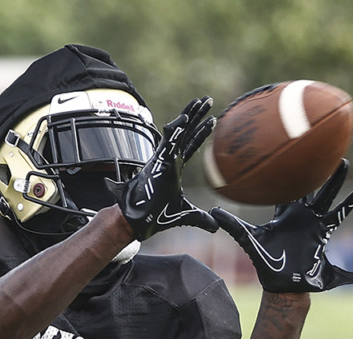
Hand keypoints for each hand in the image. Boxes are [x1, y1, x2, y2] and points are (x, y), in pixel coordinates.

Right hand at [110, 97, 217, 239]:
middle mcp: (169, 159)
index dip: (201, 133)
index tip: (213, 120)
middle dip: (197, 115)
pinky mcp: (159, 161)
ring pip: (178, 131)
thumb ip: (200, 219)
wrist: (138, 219)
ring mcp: (163, 158)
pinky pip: (168, 141)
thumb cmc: (156, 216)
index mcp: (174, 168)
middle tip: (208, 100)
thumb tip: (215, 225)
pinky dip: (177, 129)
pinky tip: (186, 118)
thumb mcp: (185, 215)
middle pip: (186, 132)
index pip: (190, 146)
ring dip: (190, 115)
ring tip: (201, 101)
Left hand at [211, 160, 352, 291]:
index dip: (288, 172)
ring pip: (326, 196)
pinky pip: (337, 215)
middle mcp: (300, 215)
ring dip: (335, 180)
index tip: (291, 152)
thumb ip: (232, 225)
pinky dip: (347, 205)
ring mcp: (313, 222)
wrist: (282, 283)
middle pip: (310, 186)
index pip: (286, 188)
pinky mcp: (323, 232)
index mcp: (283, 213)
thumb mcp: (247, 239)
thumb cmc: (265, 262)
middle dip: (315, 169)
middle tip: (321, 148)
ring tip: (343, 162)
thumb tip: (212, 211)